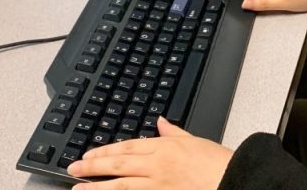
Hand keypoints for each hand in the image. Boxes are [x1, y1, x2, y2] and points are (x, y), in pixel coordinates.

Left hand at [67, 117, 232, 189]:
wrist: (233, 180)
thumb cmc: (218, 164)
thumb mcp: (194, 141)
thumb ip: (174, 133)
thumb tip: (161, 122)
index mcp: (164, 147)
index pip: (126, 148)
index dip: (105, 151)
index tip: (89, 154)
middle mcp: (157, 165)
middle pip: (117, 164)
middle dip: (92, 166)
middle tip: (73, 169)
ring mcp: (157, 185)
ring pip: (119, 185)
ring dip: (96, 186)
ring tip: (78, 187)